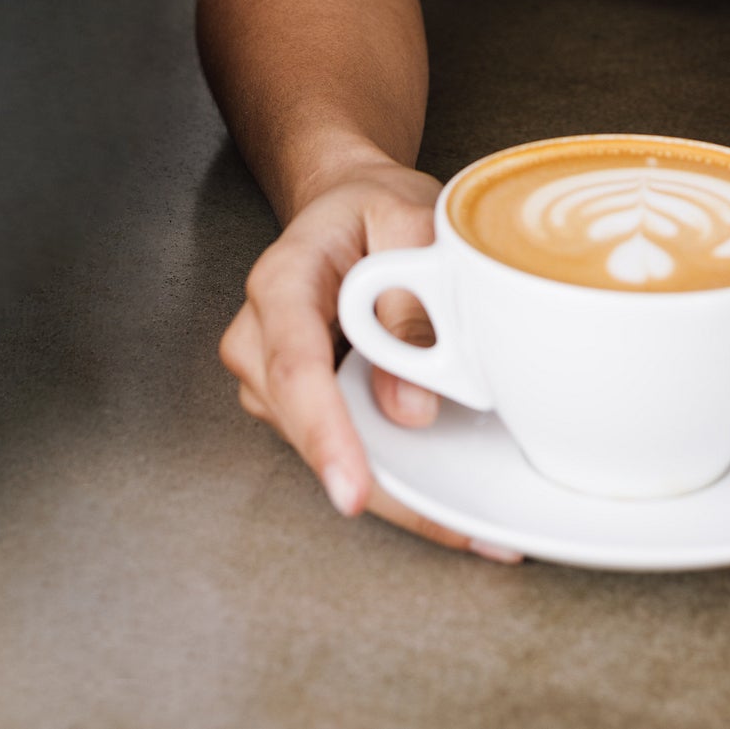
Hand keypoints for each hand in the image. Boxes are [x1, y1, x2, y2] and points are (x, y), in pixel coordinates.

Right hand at [219, 150, 521, 560]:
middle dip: (376, 480)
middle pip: (307, 425)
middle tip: (460, 524)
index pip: (295, 364)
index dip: (324, 431)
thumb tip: (408, 407)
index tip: (352, 487)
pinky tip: (445, 500)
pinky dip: (389, 476)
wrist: (350, 206)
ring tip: (469, 518)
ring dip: (390, 486)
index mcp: (282, 280)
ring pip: (323, 450)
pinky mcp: (299, 407)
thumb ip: (408, 301)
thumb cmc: (375, 209)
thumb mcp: (408, 220)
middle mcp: (260, 336)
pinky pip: (339, 449)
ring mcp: (273, 379)